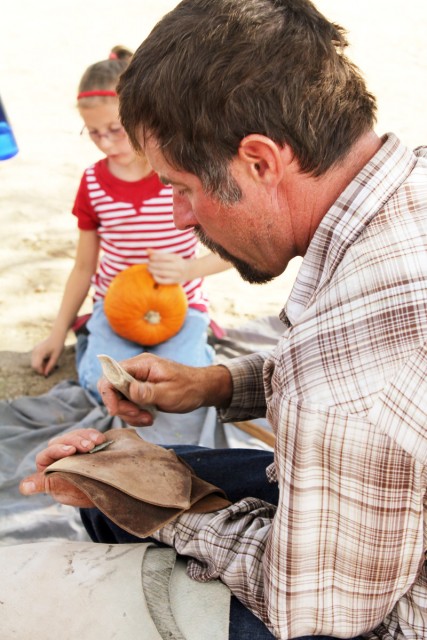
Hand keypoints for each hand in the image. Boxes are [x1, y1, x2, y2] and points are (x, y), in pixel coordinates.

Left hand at [19, 429, 105, 506]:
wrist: (104, 491)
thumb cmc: (78, 493)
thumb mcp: (63, 490)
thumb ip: (45, 485)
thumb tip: (24, 487)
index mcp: (47, 466)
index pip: (47, 454)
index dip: (57, 450)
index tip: (71, 451)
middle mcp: (59, 454)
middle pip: (61, 441)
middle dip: (75, 441)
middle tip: (89, 447)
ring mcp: (74, 447)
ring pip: (75, 434)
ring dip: (86, 436)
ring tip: (98, 442)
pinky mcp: (87, 443)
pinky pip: (88, 434)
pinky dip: (94, 435)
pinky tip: (102, 440)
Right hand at [31, 335, 63, 375]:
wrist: (56, 336)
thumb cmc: (58, 346)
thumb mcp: (56, 357)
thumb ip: (50, 365)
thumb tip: (46, 374)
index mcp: (40, 352)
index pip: (36, 366)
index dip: (41, 371)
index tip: (47, 373)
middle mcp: (35, 351)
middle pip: (34, 365)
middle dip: (41, 369)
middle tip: (49, 368)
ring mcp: (34, 350)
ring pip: (34, 363)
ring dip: (41, 365)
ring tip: (49, 362)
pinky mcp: (35, 350)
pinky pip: (35, 359)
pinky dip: (40, 362)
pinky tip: (47, 359)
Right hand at [98, 353, 231, 426]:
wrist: (202, 389)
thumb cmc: (189, 388)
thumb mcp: (169, 393)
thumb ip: (147, 392)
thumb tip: (128, 390)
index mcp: (141, 364)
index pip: (110, 374)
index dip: (108, 394)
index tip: (117, 411)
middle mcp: (136, 369)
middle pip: (112, 388)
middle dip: (121, 407)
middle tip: (139, 416)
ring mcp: (137, 380)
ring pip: (119, 398)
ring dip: (129, 413)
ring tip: (147, 419)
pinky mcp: (140, 390)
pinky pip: (128, 403)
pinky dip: (134, 414)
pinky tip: (148, 418)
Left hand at [147, 249, 189, 283]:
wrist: (188, 270)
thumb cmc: (176, 262)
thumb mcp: (170, 255)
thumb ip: (158, 253)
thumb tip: (147, 250)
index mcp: (176, 258)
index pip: (163, 257)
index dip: (154, 257)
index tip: (150, 258)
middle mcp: (177, 266)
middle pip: (161, 265)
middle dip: (152, 264)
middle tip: (148, 264)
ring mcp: (176, 275)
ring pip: (162, 273)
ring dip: (153, 271)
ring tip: (149, 269)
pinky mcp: (174, 281)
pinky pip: (163, 281)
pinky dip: (156, 278)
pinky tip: (153, 275)